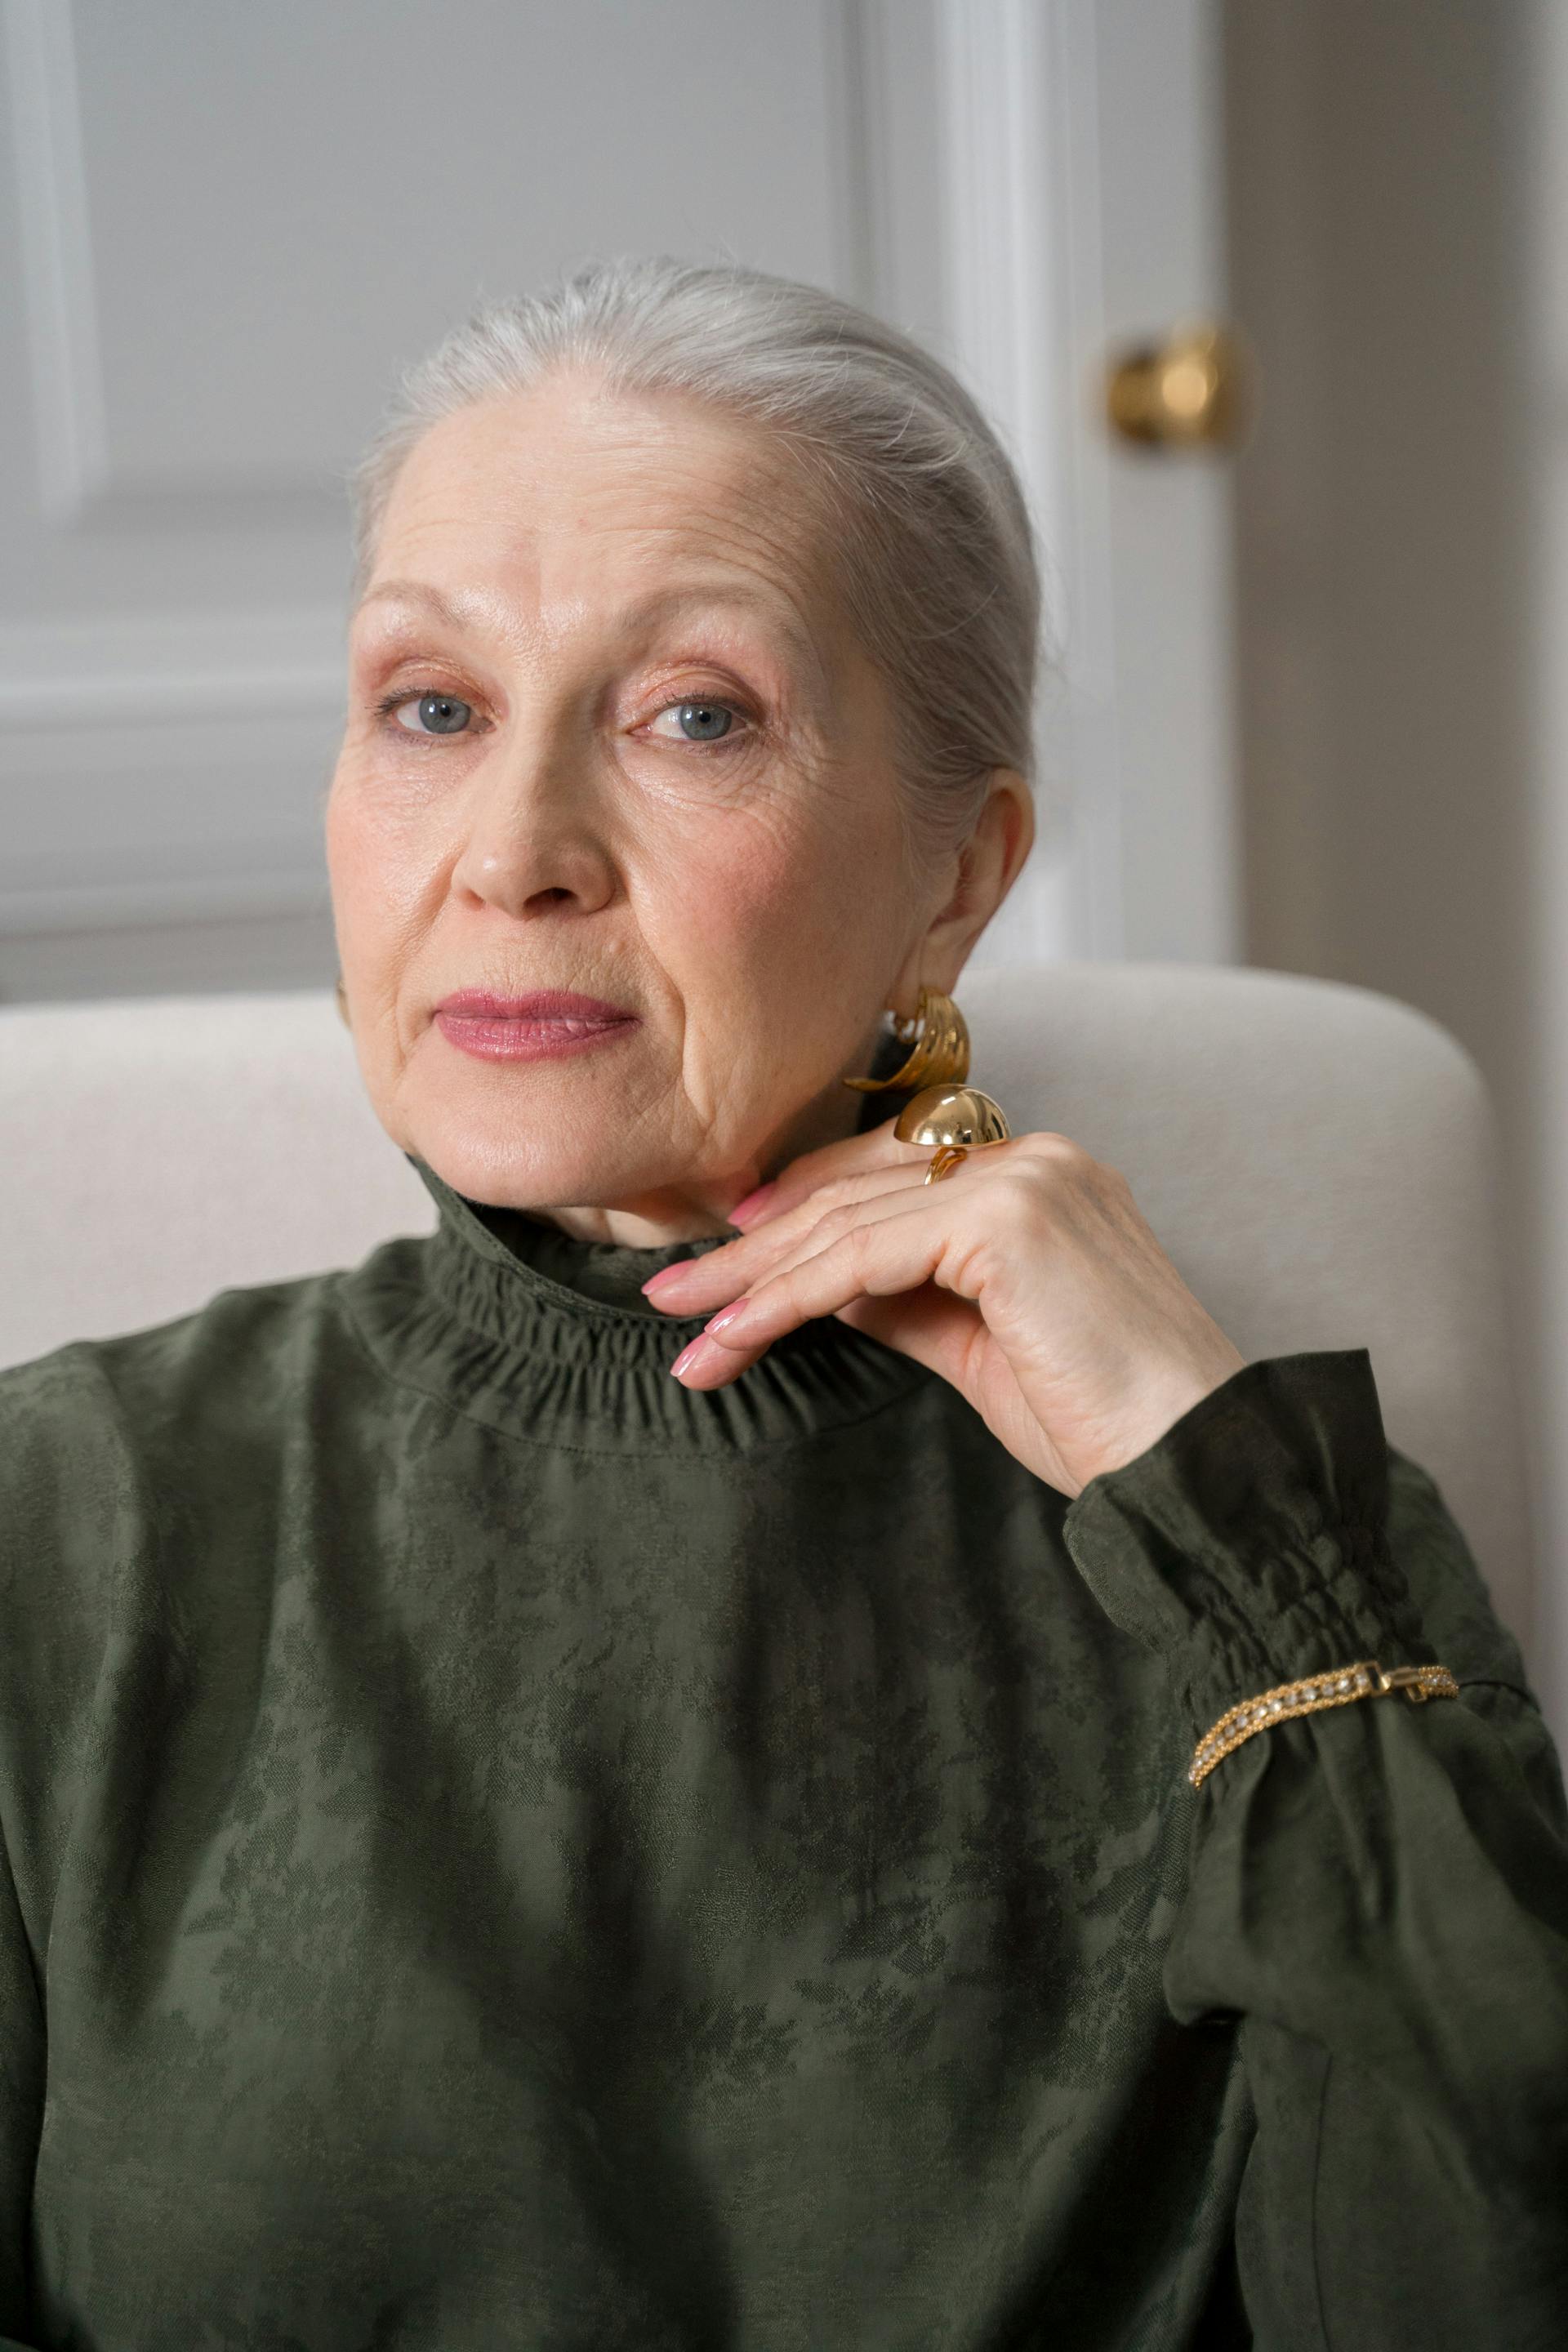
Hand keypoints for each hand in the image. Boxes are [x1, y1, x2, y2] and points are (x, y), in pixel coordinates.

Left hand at [641, 1117, 1248, 1498]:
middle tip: (669, 1294)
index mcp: (1038, 1173)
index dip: (794, 1213)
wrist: (1194, 1467)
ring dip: (750, 1280)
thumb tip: (817, 1284)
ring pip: (847, 1221)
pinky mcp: (1009, 1219)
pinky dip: (788, 1297)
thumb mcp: (977, 1346)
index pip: (884, 1175)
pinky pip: (864, 1257)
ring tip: (682, 1327)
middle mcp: (1034, 1155)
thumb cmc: (1103, 1421)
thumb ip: (903, 1298)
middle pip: (855, 1189)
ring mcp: (1026, 1177)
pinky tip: (735, 1335)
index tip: (721, 1263)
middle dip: (751, 1247)